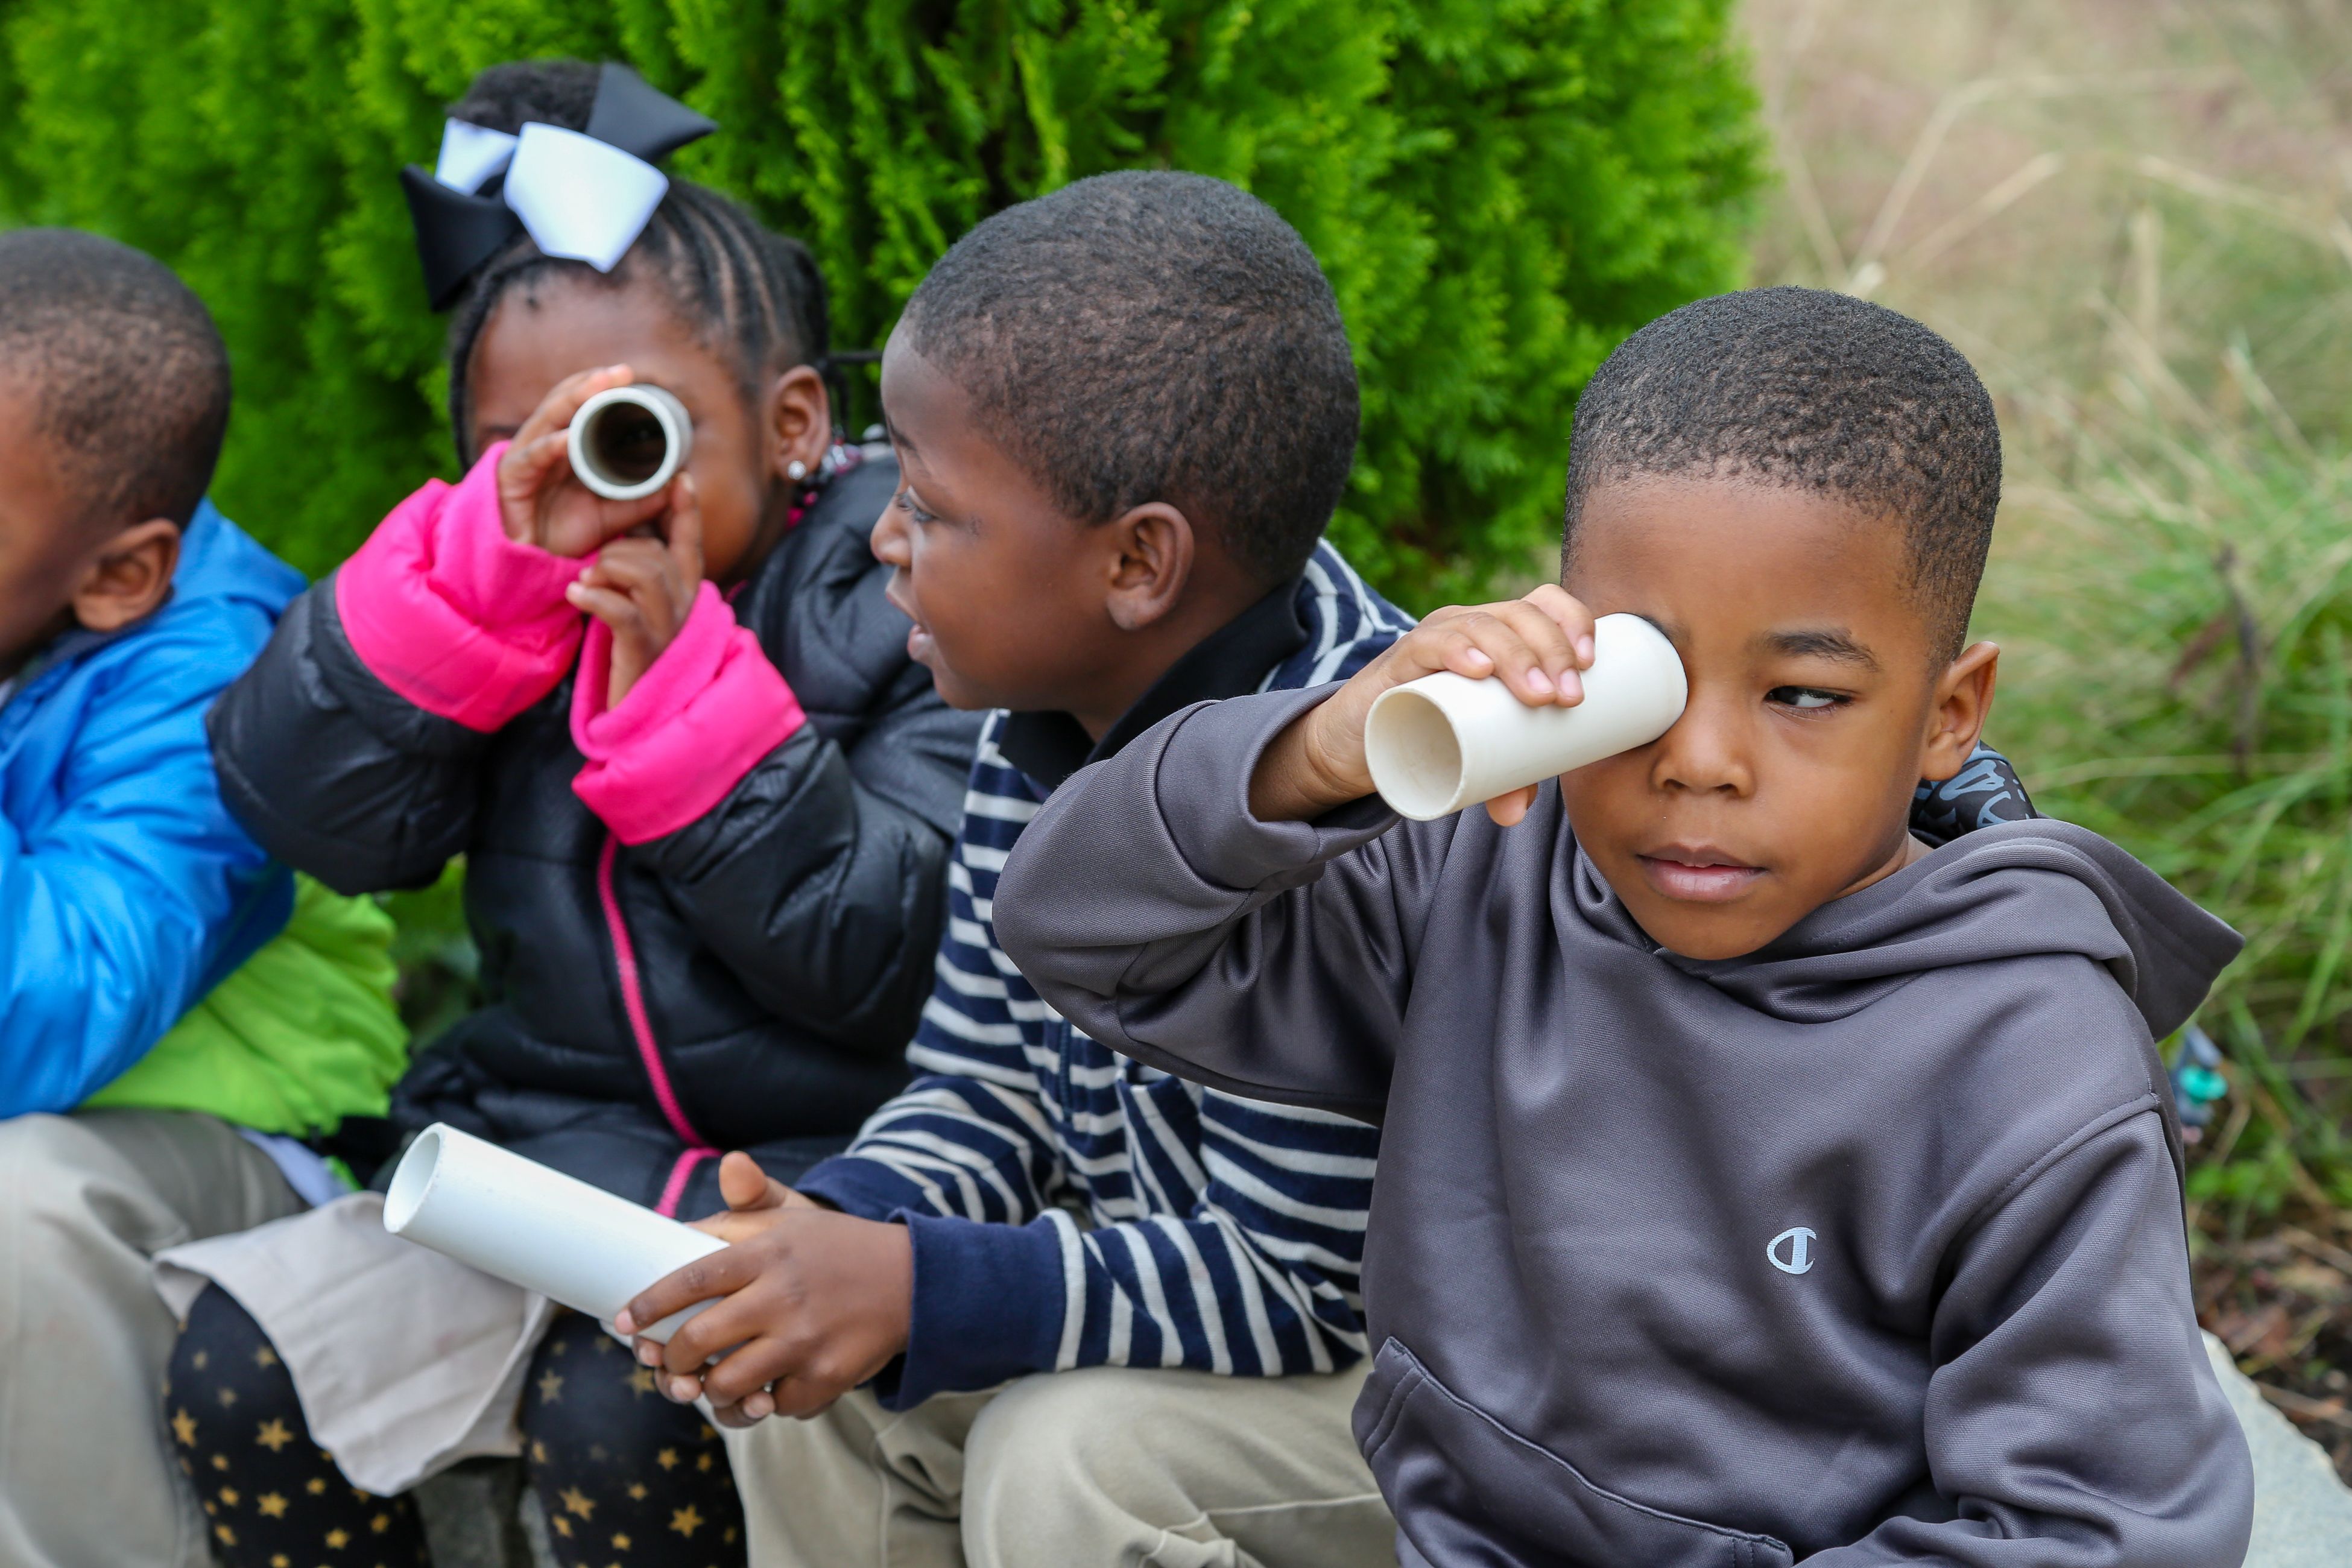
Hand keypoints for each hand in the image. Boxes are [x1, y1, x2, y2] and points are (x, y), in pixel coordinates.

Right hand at [497, 366, 675, 556]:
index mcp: (566, 447)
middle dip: (592, 384)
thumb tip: (677, 481)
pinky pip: (532, 458)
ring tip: (600, 385)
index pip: (582, 406)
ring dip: (574, 399)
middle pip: (565, 403)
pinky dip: (551, 447)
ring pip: (548, 419)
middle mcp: (544, 445)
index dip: (603, 389)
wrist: (533, 566)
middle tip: (623, 372)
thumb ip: (641, 499)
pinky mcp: (512, 480)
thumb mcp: (613, 515)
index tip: (633, 378)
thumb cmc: (566, 534)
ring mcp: (526, 458)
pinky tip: (569, 439)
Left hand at [563, 475, 703, 706]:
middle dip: (617, 553)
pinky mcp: (644, 646)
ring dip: (605, 572)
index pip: (691, 539)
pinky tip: (577, 597)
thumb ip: (646, 571)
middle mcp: (684, 604)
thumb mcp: (647, 605)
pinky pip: (619, 608)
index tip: (680, 477)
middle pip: (655, 552)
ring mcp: (667, 625)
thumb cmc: (637, 650)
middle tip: (594, 572)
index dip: (686, 508)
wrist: (640, 708)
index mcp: (687, 589)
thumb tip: (634, 533)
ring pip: (641, 572)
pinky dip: (593, 598)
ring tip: (586, 586)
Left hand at [614, 1155, 909, 1427]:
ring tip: (709, 1384)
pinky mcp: (828, 1377)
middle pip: (700, 1339)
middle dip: (671, 1359)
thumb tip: (728, 1164)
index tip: (625, 1322)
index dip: (651, 1303)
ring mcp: (805, 1341)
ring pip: (729, 1384)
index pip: (693, 1278)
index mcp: (768, 1252)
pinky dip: (764, 1405)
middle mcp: (783, 1296)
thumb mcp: (798, 1215)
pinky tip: (765, 1390)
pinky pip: (775, 1407)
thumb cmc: (839, 1248)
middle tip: (666, 1362)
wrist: (914, 1280)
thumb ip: (753, 1197)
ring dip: (709, 1391)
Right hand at [1249, 584, 1596, 827]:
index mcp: (1500, 634)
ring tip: (1537, 695)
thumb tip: (1515, 813)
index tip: (1591, 667)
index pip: (1545, 604)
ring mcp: (1433, 641)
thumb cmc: (1429, 733)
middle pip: (1522, 614)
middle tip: (1569, 697)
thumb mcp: (1477, 754)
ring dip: (1517, 656)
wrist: (1357, 744)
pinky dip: (1457, 652)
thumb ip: (1503, 779)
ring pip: (1483, 625)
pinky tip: (1478, 668)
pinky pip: (1429, 645)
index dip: (1574, 623)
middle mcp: (1469, 625)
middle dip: (1554, 651)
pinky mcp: (1398, 664)